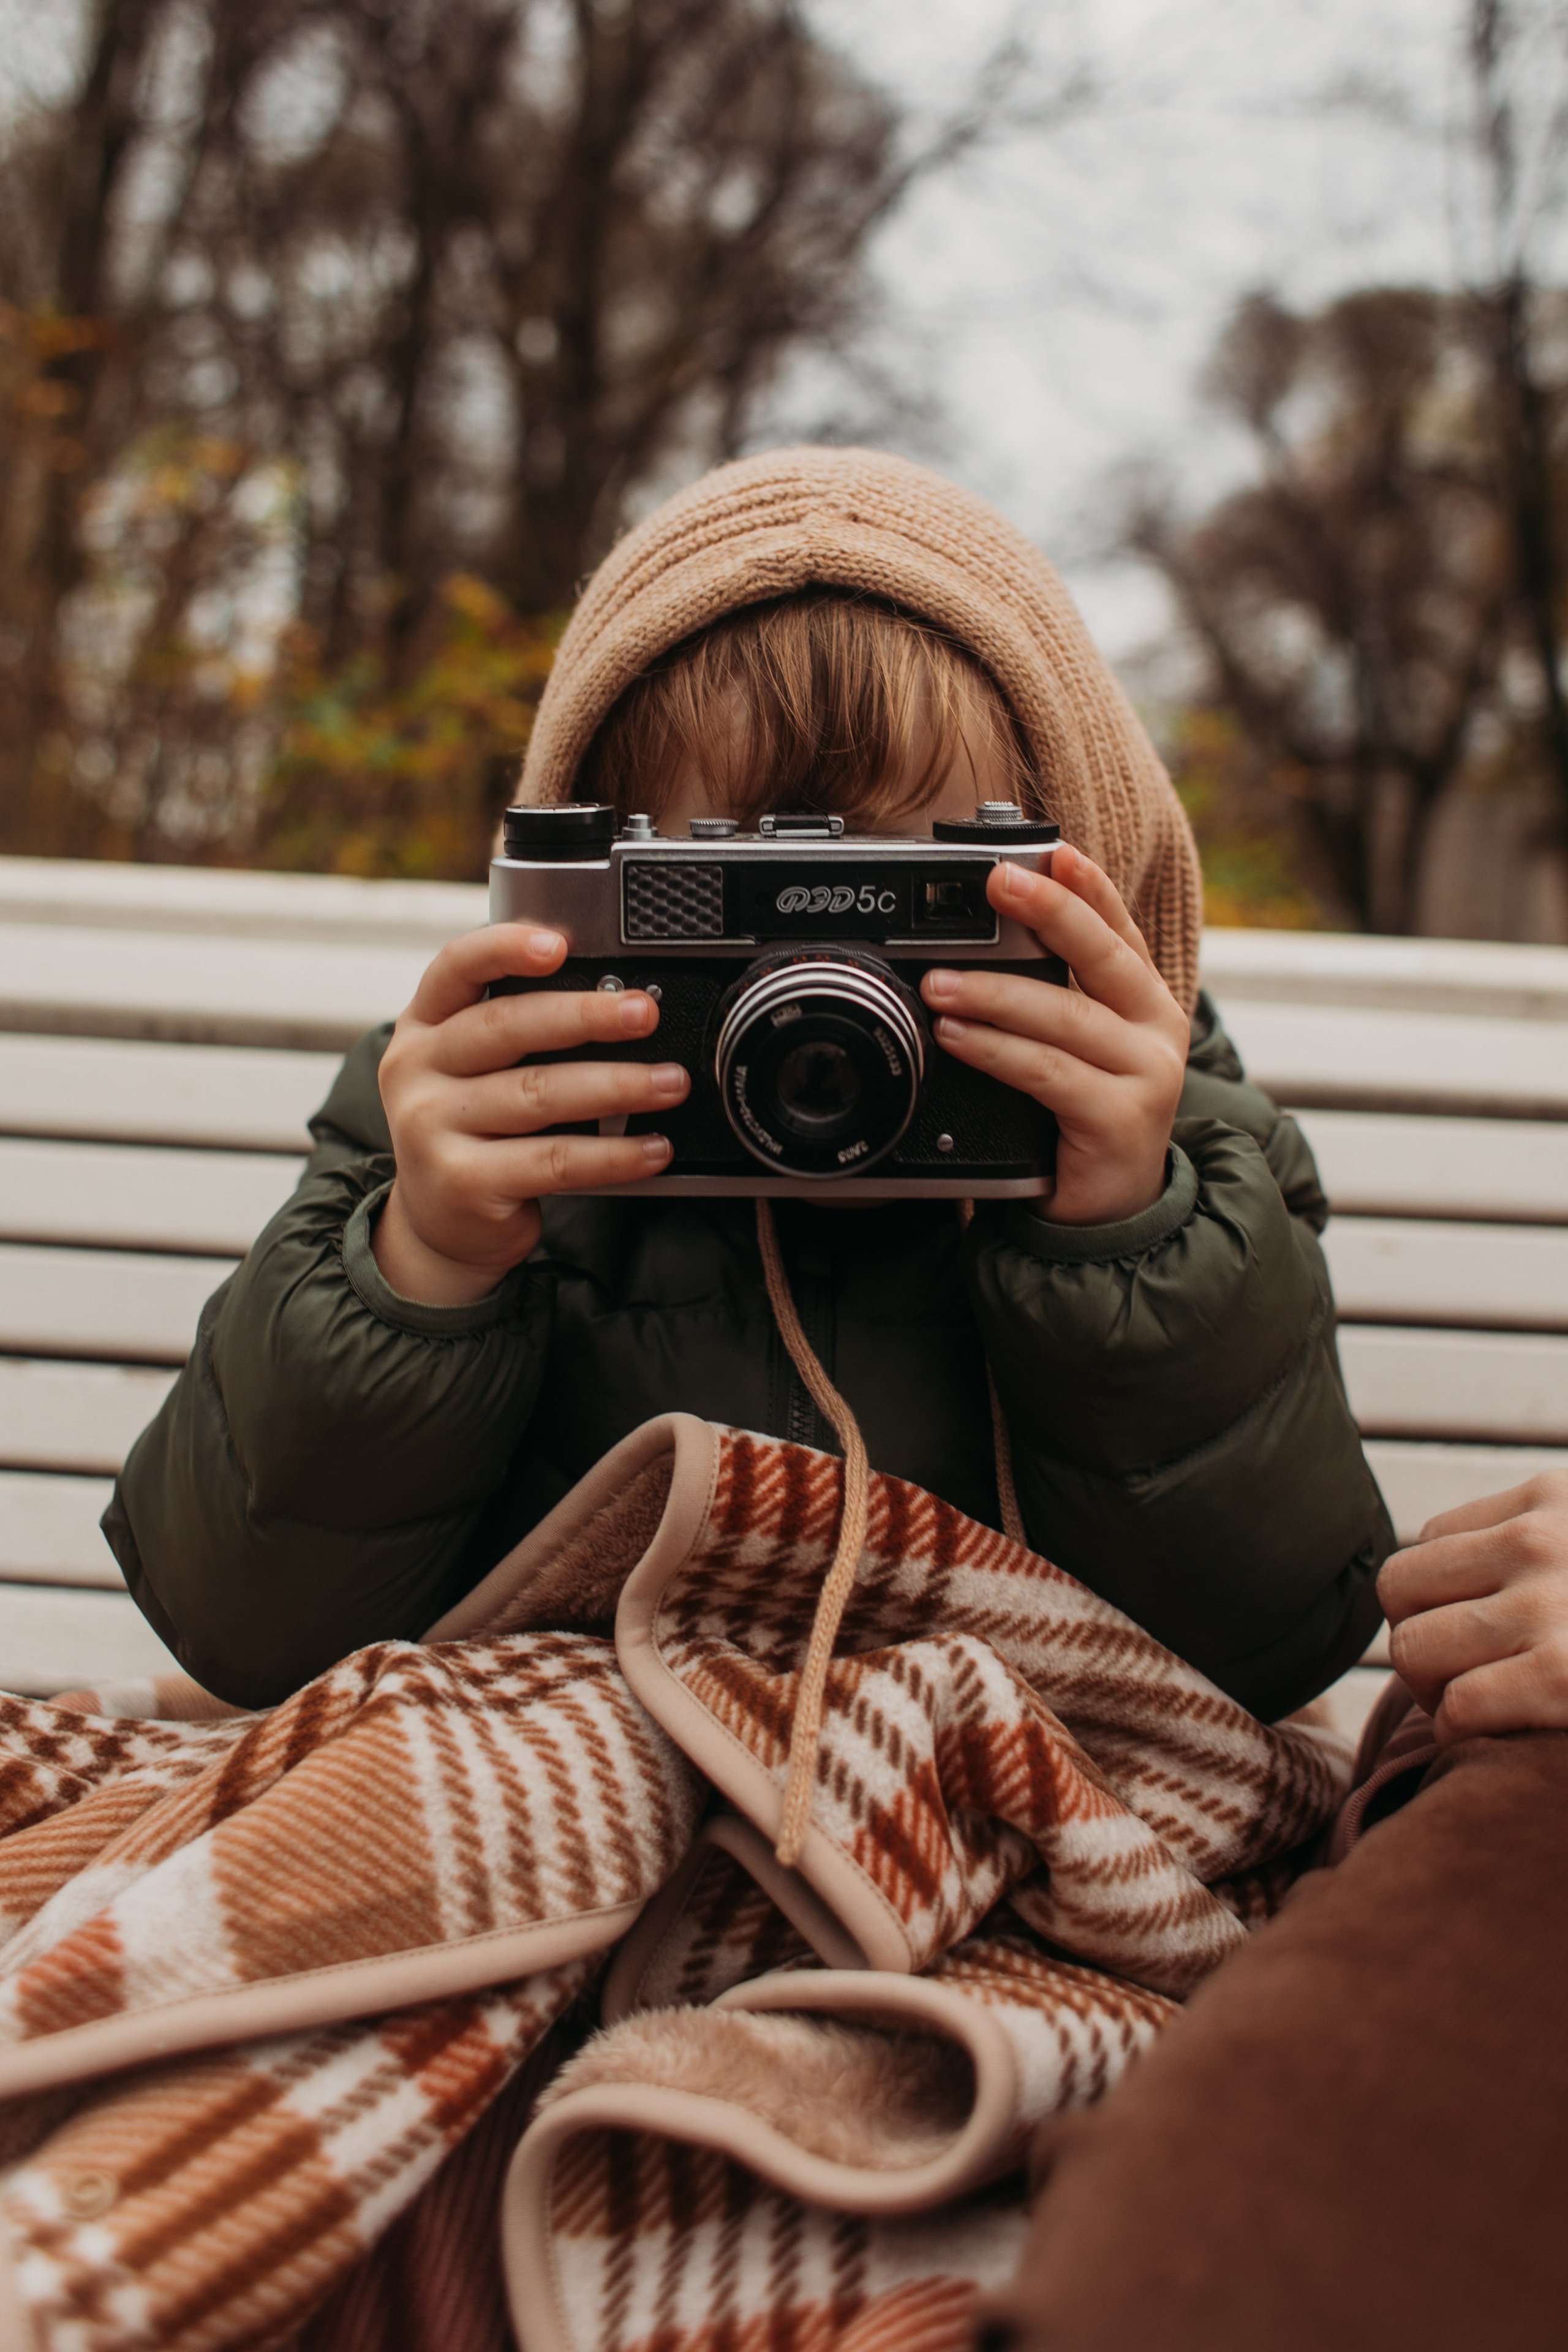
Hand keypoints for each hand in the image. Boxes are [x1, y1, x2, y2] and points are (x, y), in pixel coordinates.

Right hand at [372, 924, 688, 1304]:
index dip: (505, 948)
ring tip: (671, 1083)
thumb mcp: (473, 1070)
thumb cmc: (476, 1131)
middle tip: (644, 1012)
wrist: (443, 1225)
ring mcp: (432, 1128)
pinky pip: (554, 1160)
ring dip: (616, 1085)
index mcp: (424, 1026)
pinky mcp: (464, 1183)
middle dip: (585, 1016)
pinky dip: (613, 1154)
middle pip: (506, 1027)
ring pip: (538, 1094)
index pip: (456, 967)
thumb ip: (518, 1031)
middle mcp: (417, 1070)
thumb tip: (619, 998)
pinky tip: (653, 1148)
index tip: (559, 943)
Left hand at [919, 845, 1188, 1225]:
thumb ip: (1046, 1001)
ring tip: (938, 983)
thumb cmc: (1077, 1124)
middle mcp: (1155, 1031)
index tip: (1052, 851)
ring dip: (995, 993)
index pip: (1117, 931)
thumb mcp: (1068, 1051)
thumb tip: (973, 949)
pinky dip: (997, 1051)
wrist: (1106, 1219)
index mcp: (1143, 1003)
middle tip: (995, 881)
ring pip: (1066, 1016)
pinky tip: (956, 1037)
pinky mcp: (1120, 1121)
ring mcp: (1145, 1076)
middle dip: (1050, 912)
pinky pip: (1048, 1074)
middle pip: (1103, 957)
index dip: (1089, 888)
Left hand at [1379, 1473, 1567, 1742]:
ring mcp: (1552, 1606)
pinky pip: (1460, 1704)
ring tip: (1481, 1705)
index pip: (1430, 1539)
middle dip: (1418, 1640)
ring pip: (1412, 1648)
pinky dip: (1462, 1731)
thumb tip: (1432, 1582)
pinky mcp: (1567, 1678)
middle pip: (1398, 1588)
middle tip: (1463, 1675)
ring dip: (1433, 1691)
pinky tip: (1498, 1735)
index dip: (1441, 1597)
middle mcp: (1542, 1540)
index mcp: (1551, 1498)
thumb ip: (1528, 1548)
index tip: (1481, 1631)